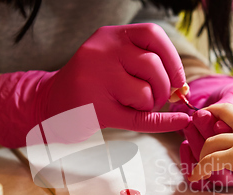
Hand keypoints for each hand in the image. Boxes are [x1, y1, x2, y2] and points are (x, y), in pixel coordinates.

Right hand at [0, 23, 189, 147]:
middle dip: (164, 87)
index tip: (178, 79)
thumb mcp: (110, 60)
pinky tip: (178, 122)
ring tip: (134, 106)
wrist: (49, 106)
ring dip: (150, 104)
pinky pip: (140, 118)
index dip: (173, 58)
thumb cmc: (89, 84)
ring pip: (146, 91)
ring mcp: (96, 80)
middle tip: (156, 99)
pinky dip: (164, 122)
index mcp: (108, 36)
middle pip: (153, 66)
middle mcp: (101, 52)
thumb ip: (142, 64)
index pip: (153, 35)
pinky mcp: (96, 109)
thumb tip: (182, 87)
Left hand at [175, 76, 232, 189]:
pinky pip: (210, 160)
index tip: (220, 121)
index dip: (228, 117)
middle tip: (197, 120)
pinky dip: (199, 168)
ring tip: (200, 166)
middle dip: (209, 113)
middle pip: (225, 111)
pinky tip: (195, 177)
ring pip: (211, 141)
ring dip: (202, 153)